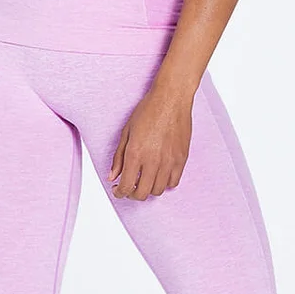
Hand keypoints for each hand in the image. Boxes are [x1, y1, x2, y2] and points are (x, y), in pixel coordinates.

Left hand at [108, 85, 191, 199]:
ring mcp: (169, 161)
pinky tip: (159, 175)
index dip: (120, 193)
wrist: (171, 98)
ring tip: (144, 181)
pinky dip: (165, 183)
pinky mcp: (181, 159)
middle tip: (129, 188)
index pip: (126, 186)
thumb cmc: (147, 111)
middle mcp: (153, 161)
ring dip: (149, 190)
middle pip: (142, 193)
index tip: (118, 190)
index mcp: (135, 154)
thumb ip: (118, 157)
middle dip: (132, 194)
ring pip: (158, 190)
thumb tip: (112, 176)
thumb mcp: (126, 132)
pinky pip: (173, 182)